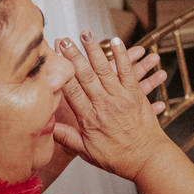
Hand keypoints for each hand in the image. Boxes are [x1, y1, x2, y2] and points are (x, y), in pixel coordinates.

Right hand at [52, 32, 170, 180]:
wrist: (147, 160)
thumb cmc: (118, 158)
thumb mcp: (87, 152)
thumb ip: (67, 138)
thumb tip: (47, 127)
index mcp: (89, 119)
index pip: (71, 91)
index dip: (62, 72)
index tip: (53, 59)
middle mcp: (104, 106)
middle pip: (86, 76)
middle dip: (74, 56)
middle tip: (66, 39)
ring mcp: (121, 98)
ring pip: (106, 70)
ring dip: (95, 50)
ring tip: (87, 34)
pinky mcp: (136, 94)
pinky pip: (129, 72)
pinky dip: (123, 56)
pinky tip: (117, 42)